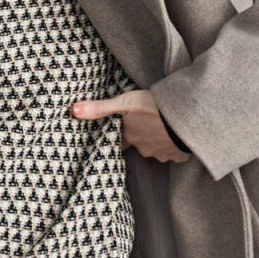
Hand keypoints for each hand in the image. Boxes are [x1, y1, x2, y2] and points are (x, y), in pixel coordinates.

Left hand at [71, 89, 189, 163]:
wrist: (185, 117)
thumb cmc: (154, 108)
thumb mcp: (124, 103)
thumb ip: (100, 108)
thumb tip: (73, 111)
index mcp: (131, 138)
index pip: (118, 142)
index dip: (117, 138)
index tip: (115, 135)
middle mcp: (145, 149)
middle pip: (138, 145)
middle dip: (139, 138)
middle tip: (142, 126)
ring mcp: (163, 153)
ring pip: (156, 149)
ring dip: (156, 141)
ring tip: (160, 128)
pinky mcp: (179, 154)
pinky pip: (174, 152)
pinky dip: (173, 145)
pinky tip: (175, 135)